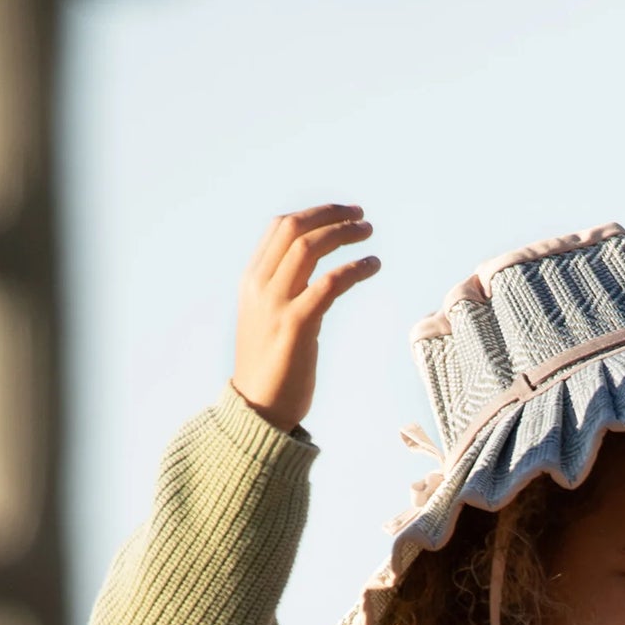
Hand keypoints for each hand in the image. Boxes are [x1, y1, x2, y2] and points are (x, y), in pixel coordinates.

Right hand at [231, 202, 379, 432]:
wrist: (258, 409)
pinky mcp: (296, 325)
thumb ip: (284, 293)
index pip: (280, 228)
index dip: (314, 214)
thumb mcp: (269, 320)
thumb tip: (310, 274)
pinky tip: (373, 265)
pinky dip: (353, 269)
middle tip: (362, 217)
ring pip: (309, 249)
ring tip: (369, 234)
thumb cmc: (271, 368)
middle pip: (294, 229)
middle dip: (330, 216)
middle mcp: (260, 286)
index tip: (343, 214)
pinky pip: (328, 284)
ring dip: (343, 235)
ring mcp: (275, 304)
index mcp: (252, 281)